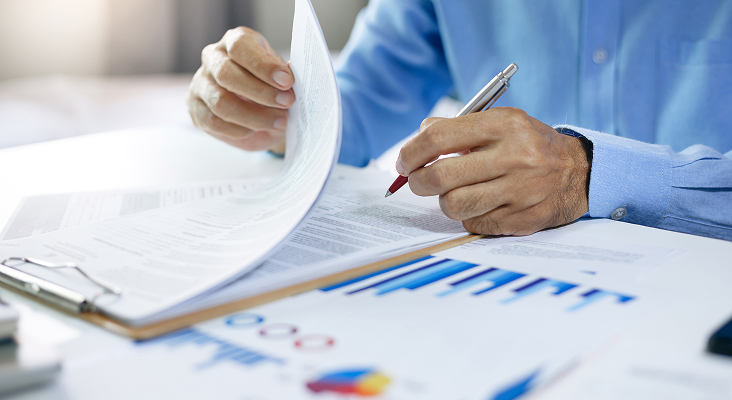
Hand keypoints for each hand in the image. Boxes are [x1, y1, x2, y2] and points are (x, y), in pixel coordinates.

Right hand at [186, 27, 293, 151]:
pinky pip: (214, 122)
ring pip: (221, 102)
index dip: (263, 65)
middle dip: (261, 92)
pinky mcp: (196, 108)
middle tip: (286, 102)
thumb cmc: (272, 89)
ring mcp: (200, 83)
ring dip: (254, 116)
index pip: (240, 47)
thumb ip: (285, 75)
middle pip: (226, 74)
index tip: (287, 81)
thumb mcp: (283, 80)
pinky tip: (254, 130)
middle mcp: (213, 58)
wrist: (262, 116)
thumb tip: (289, 72)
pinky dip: (238, 129)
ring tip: (278, 121)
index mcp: (235, 41)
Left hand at [397, 107, 589, 235]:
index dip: (411, 152)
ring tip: (457, 192)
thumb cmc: (528, 145)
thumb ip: (459, 128)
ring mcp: (520, 191)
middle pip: (440, 176)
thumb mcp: (501, 122)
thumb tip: (416, 141)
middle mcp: (514, 157)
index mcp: (504, 125)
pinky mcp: (522, 219)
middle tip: (418, 181)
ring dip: (446, 201)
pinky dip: (470, 216)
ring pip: (454, 205)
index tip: (404, 162)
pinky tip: (482, 204)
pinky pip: (474, 224)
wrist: (579, 172)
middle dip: (418, 181)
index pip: (439, 137)